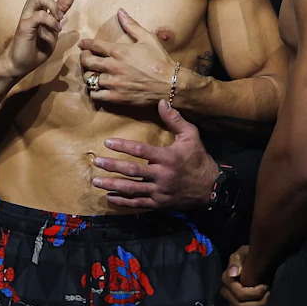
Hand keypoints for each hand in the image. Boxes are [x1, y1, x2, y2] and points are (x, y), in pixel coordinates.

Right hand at [0, 0, 74, 77]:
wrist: (19, 64)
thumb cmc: (36, 46)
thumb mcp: (54, 26)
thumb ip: (60, 10)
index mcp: (38, 7)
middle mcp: (30, 8)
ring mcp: (27, 15)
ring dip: (53, 5)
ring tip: (58, 19)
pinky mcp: (25, 25)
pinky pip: (41, 15)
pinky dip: (51, 22)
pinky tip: (53, 31)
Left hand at [79, 7, 175, 105]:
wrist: (169, 83)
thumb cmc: (159, 60)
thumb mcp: (147, 38)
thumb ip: (131, 25)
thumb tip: (120, 11)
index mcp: (118, 51)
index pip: (94, 45)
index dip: (86, 43)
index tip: (82, 44)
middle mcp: (112, 66)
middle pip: (87, 61)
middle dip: (84, 58)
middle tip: (86, 58)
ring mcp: (113, 83)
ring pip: (89, 79)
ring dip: (88, 75)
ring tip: (92, 74)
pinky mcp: (115, 97)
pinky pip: (95, 94)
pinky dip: (94, 91)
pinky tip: (98, 88)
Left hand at [91, 100, 219, 208]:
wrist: (210, 188)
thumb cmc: (198, 159)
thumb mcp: (191, 136)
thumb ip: (175, 120)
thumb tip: (162, 102)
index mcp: (168, 158)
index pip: (141, 151)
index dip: (123, 146)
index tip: (108, 143)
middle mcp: (162, 176)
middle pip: (132, 171)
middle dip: (112, 166)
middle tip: (97, 163)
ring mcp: (159, 192)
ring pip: (132, 189)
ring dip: (112, 185)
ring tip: (97, 181)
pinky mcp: (159, 204)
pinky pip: (138, 203)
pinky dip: (123, 201)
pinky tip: (110, 197)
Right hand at [222, 246, 269, 305]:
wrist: (254, 264)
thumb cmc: (250, 257)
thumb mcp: (244, 253)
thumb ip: (237, 260)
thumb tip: (234, 273)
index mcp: (227, 280)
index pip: (240, 294)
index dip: (255, 293)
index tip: (266, 286)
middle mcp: (226, 294)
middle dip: (260, 303)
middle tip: (270, 296)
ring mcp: (230, 305)